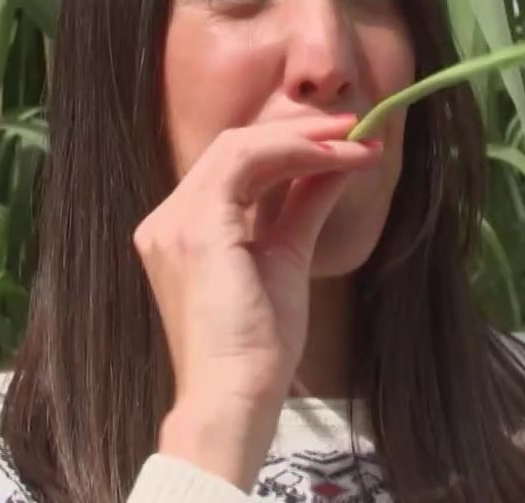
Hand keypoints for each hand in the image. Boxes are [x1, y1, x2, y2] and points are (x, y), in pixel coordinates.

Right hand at [134, 113, 380, 487]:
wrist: (236, 397)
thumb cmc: (258, 348)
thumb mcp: (287, 258)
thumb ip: (304, 206)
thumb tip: (337, 164)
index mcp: (183, 230)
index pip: (234, 166)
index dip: (289, 145)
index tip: (343, 141)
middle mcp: (168, 220)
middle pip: (234, 146)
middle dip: (300, 131)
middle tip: (356, 127)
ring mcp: (175, 220)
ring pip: (240, 146)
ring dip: (304, 138)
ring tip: (356, 139)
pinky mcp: (195, 226)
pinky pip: (247, 162)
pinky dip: (297, 152)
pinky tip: (338, 157)